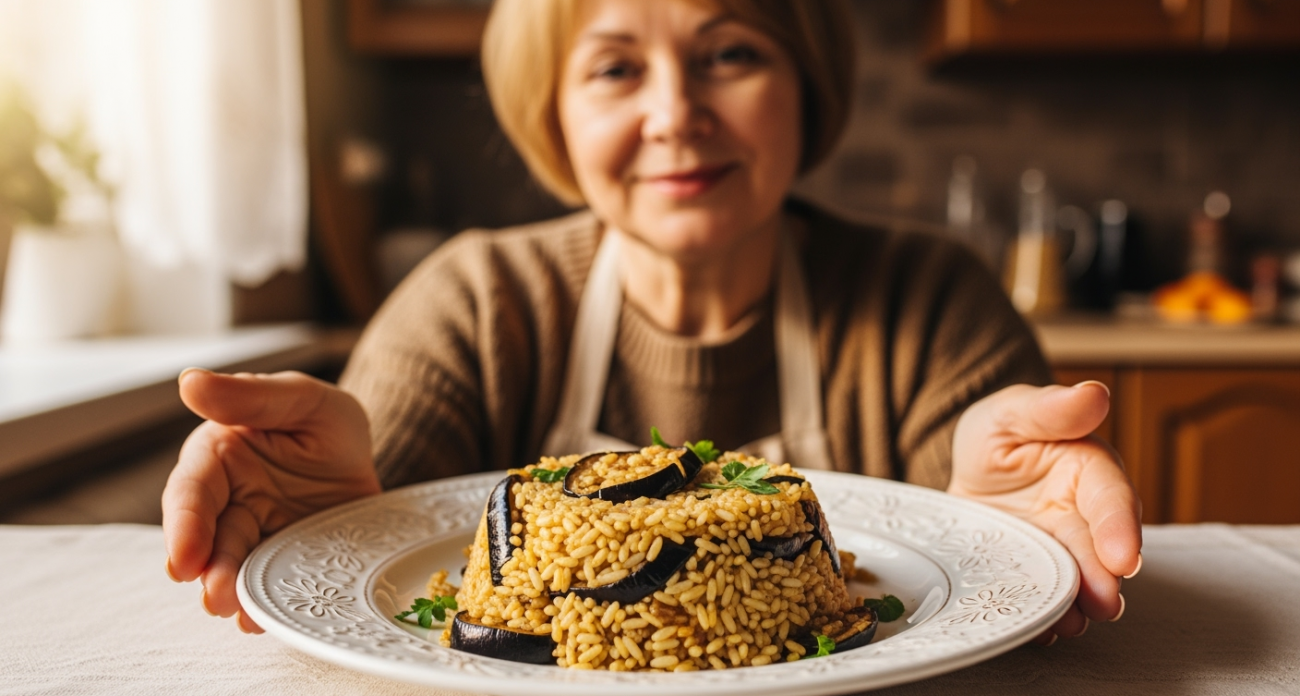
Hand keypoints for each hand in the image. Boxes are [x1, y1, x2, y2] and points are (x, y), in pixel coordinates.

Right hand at [162, 369, 380, 632]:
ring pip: (233, 566)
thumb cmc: (325, 420)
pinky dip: (264, 604)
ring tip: (238, 611)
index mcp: (220, 455)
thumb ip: (250, 394)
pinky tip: (263, 620)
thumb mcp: (301, 398)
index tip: (183, 558)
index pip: (192, 490)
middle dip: (207, 569)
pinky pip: (269, 584)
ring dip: (230, 590)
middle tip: (214, 595)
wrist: (367, 456)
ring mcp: (255, 534)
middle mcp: (228, 500)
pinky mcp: (282, 560)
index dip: (184, 525)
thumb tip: (190, 382)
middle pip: (208, 538)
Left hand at [948, 381, 1141, 644]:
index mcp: (1088, 468)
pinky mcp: (1035, 571)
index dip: (1119, 527)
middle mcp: (1083, 514)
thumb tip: (1095, 393)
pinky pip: (1044, 595)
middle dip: (1105, 578)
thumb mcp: (1012, 412)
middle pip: (1100, 549)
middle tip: (1104, 603)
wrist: (967, 467)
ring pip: (1077, 578)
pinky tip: (1041, 629)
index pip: (1110, 497)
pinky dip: (1045, 614)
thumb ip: (1050, 408)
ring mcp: (1060, 548)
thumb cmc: (998, 432)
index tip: (1124, 557)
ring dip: (1079, 603)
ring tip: (1072, 623)